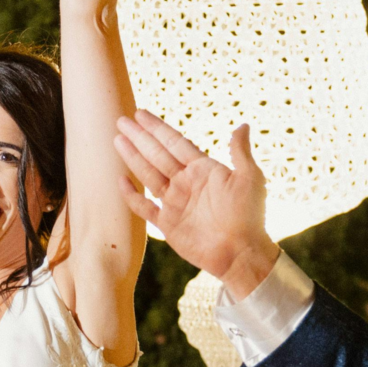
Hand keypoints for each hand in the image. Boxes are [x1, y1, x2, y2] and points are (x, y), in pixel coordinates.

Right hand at [114, 112, 278, 298]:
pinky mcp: (168, 224)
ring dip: (133, 157)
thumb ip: (240, 151)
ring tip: (117, 140)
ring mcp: (175, 203)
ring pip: (148, 175)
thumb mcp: (250, 178)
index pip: (175, 142)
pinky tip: (121, 180)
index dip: (157, 128)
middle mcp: (186, 183)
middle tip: (121, 120)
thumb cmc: (249, 215)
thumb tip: (243, 124)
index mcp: (203, 170)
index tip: (140, 114)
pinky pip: (145, 207)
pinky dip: (132, 195)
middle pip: (157, 154)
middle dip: (139, 137)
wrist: (241, 252)